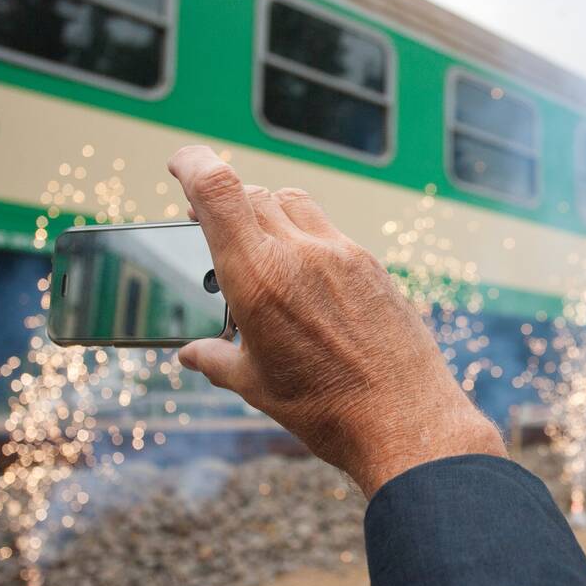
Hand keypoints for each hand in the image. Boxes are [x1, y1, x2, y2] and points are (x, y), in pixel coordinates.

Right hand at [167, 146, 505, 496]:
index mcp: (259, 278)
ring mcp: (343, 255)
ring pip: (296, 203)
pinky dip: (308, 238)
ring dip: (270, 210)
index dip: (192, 165)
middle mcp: (301, 254)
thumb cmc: (327, 409)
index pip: (217, 190)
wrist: (406, 421)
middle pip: (254, 193)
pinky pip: (332, 232)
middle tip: (213, 226)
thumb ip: (216, 360)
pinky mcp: (374, 266)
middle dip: (226, 203)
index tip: (179, 164)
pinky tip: (307, 276)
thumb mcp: (257, 387)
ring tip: (261, 244)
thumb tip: (191, 353)